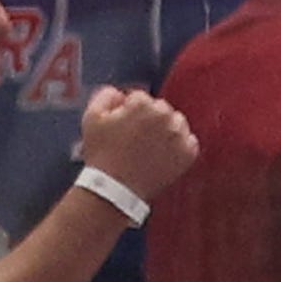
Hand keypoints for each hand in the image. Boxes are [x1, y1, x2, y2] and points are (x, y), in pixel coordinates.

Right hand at [75, 83, 198, 202]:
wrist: (114, 188)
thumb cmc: (101, 154)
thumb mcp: (91, 119)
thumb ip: (105, 96)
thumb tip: (119, 93)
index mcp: (142, 104)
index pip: (140, 99)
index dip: (128, 112)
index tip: (123, 127)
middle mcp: (165, 116)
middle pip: (161, 109)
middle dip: (150, 120)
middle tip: (136, 140)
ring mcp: (178, 135)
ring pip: (177, 123)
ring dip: (166, 131)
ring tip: (149, 148)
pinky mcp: (188, 153)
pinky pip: (189, 142)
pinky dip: (179, 148)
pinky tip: (162, 156)